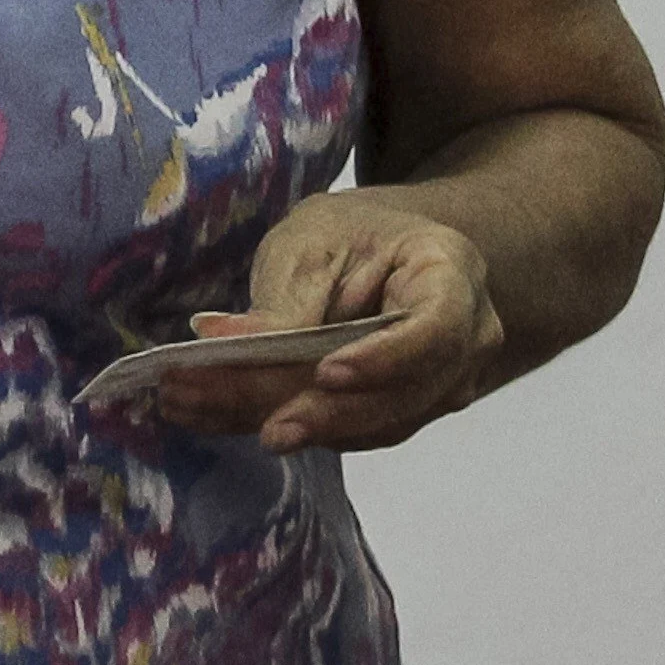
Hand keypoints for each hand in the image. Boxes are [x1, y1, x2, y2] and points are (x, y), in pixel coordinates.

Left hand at [151, 191, 508, 455]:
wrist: (380, 250)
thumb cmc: (350, 233)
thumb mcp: (311, 242)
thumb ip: (286, 301)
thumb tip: (229, 346)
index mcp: (451, 273)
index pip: (435, 329)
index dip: (383, 360)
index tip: (324, 374)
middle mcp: (465, 339)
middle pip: (402, 394)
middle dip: (317, 411)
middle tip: (247, 418)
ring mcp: (443, 384)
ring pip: (373, 425)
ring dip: (286, 423)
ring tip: (199, 407)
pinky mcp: (402, 413)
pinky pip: (349, 431)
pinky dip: (282, 423)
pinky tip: (214, 414)